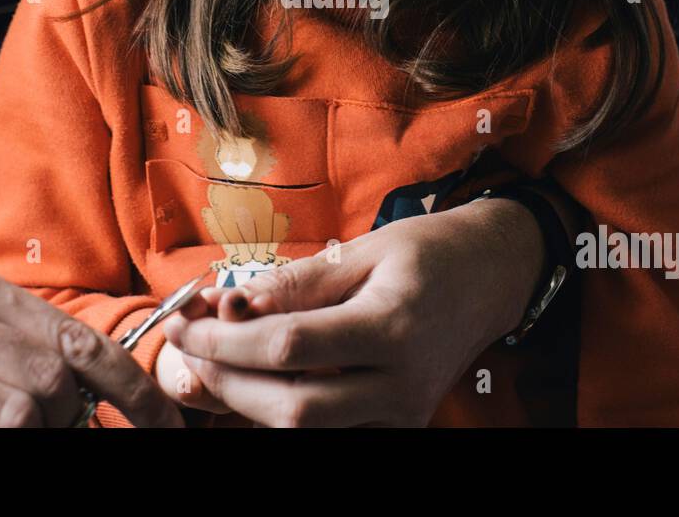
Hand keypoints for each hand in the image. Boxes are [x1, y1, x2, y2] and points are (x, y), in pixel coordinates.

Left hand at [162, 198, 545, 426]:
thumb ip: (299, 282)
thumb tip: (232, 304)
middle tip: (189, 347)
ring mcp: (402, 411)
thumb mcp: (364, 248)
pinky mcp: (398, 422)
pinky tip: (255, 379)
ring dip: (247, 400)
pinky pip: (326, 429)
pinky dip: (281, 408)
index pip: (288, 348)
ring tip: (214, 360)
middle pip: (291, 408)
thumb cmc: (428, 252)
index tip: (185, 322)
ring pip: (304, 429)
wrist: (492, 277)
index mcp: (393, 327)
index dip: (225, 341)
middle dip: (226, 380)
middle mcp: (401, 382)